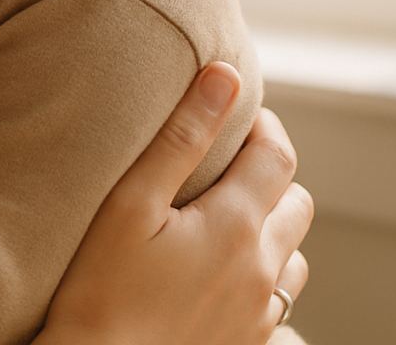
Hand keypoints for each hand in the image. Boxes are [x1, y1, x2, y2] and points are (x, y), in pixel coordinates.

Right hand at [41, 63, 311, 344]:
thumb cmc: (99, 288)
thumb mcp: (130, 202)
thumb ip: (183, 136)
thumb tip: (226, 77)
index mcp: (236, 226)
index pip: (278, 156)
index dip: (262, 126)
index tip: (233, 114)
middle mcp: (261, 270)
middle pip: (296, 202)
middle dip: (268, 174)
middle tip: (223, 163)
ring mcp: (259, 313)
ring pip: (293, 254)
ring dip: (271, 227)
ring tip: (222, 218)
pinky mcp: (248, 342)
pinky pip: (278, 299)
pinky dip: (262, 273)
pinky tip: (220, 271)